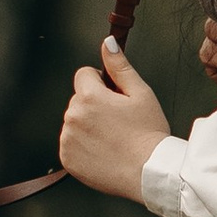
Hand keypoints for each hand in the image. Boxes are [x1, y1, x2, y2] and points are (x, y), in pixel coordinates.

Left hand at [58, 34, 171, 200]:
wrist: (148, 173)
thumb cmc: (149, 133)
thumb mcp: (140, 93)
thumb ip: (119, 67)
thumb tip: (107, 44)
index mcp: (89, 97)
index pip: (83, 75)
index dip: (100, 83)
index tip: (114, 97)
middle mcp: (73, 117)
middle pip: (78, 99)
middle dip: (94, 105)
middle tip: (118, 122)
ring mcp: (68, 139)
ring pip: (74, 122)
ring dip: (88, 125)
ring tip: (112, 138)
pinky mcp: (67, 158)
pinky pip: (71, 144)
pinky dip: (83, 146)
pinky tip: (104, 151)